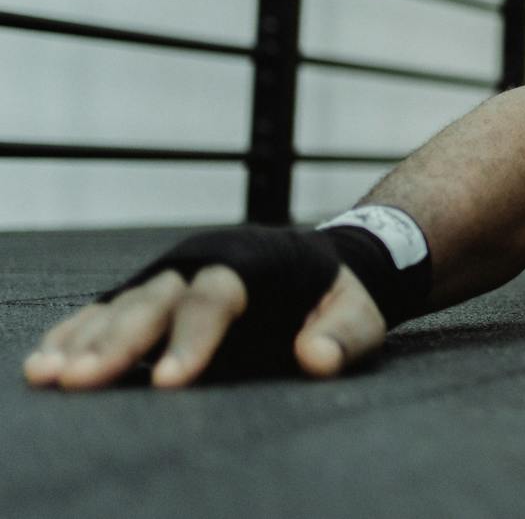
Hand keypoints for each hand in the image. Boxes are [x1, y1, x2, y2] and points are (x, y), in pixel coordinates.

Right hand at [22, 263, 384, 390]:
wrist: (326, 262)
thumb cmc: (342, 294)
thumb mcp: (359, 312)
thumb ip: (343, 335)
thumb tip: (318, 358)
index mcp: (254, 261)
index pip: (217, 296)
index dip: (192, 338)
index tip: (169, 381)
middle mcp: (204, 261)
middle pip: (156, 300)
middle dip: (116, 341)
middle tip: (81, 381)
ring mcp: (174, 274)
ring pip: (123, 304)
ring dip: (84, 340)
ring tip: (48, 375)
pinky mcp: (154, 292)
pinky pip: (108, 310)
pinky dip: (77, 333)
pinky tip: (47, 361)